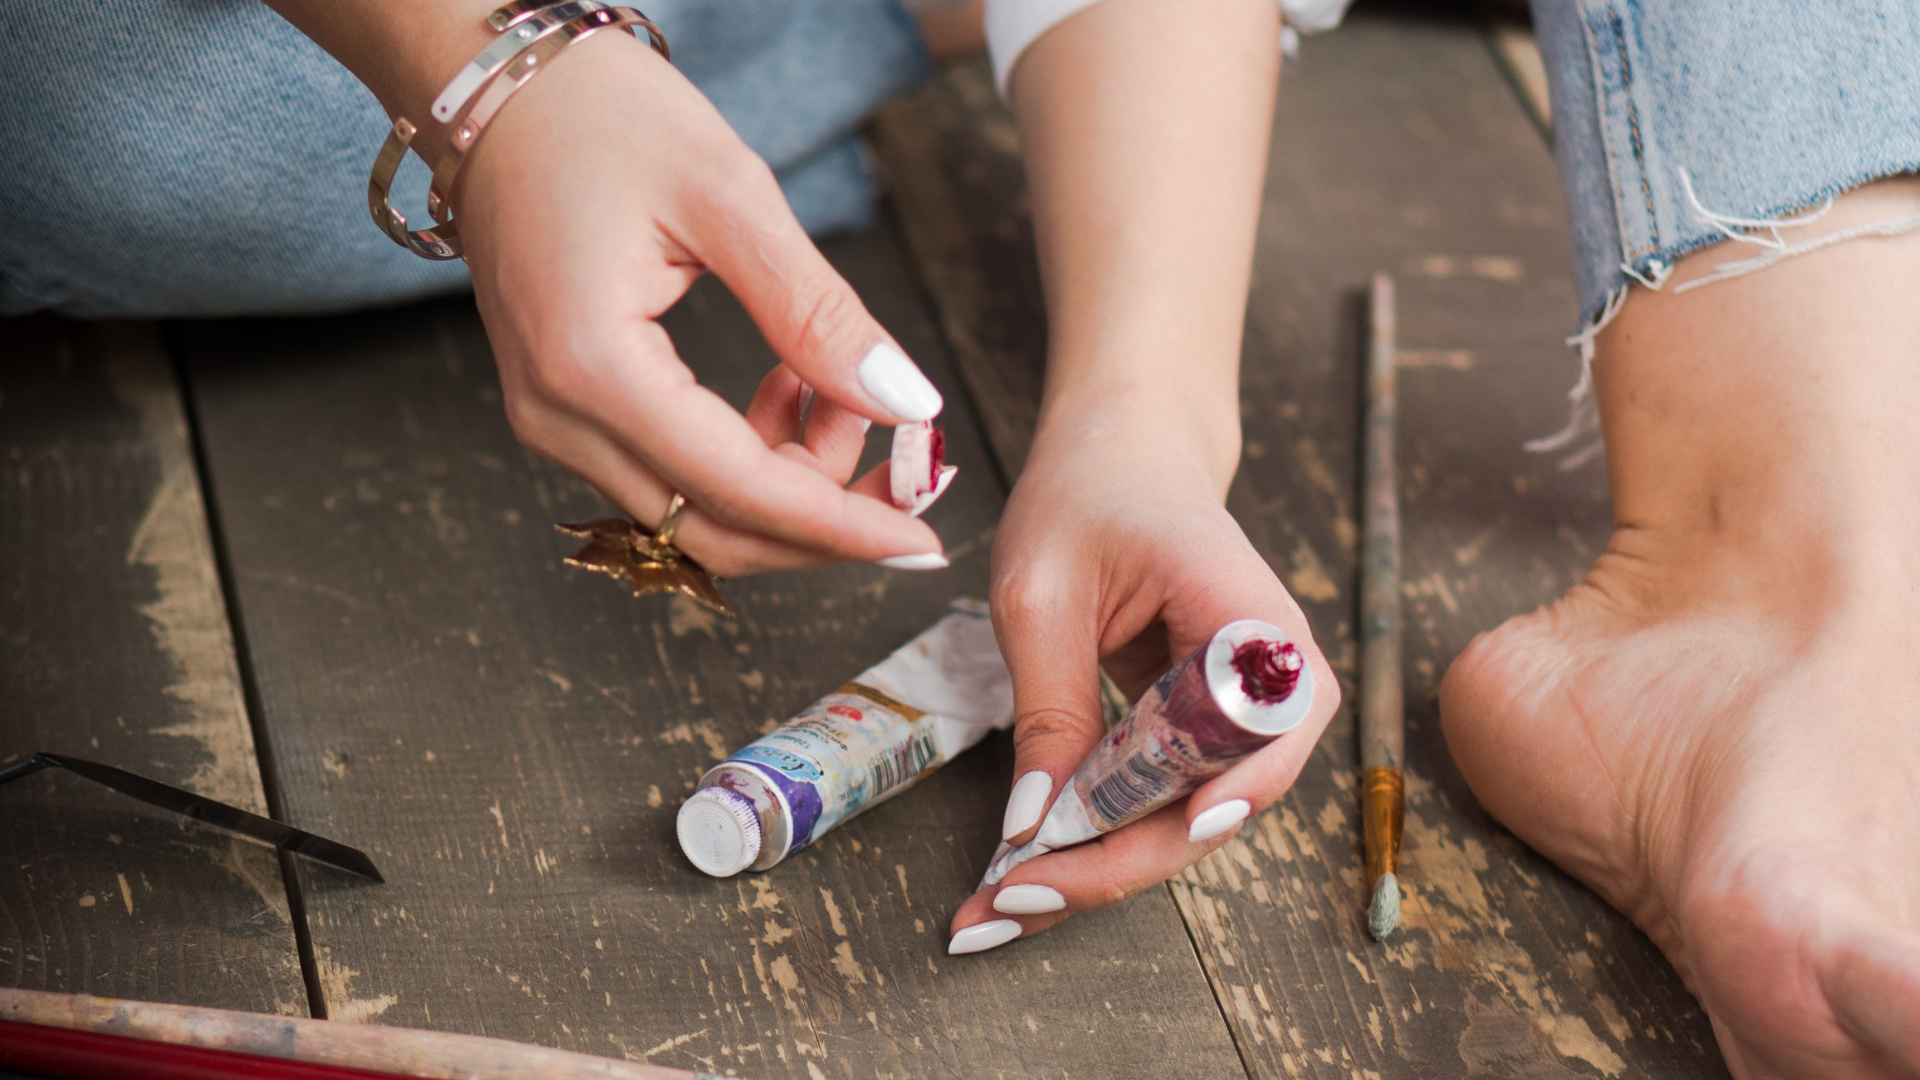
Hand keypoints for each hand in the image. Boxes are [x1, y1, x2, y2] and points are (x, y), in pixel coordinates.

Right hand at [451, 31, 948, 575]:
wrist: (494, 84)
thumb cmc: (596, 114)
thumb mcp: (729, 195)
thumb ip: (816, 312)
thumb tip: (904, 401)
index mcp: (592, 367)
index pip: (738, 491)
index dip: (841, 525)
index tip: (923, 539)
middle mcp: (556, 415)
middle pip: (713, 530)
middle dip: (822, 517)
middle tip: (905, 465)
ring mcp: (550, 418)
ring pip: (692, 510)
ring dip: (786, 479)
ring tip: (836, 384)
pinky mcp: (562, 406)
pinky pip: (667, 472)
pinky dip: (744, 455)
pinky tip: (787, 384)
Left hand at [946, 408, 1338, 952]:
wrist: (1126, 453)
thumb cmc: (1089, 495)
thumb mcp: (1042, 591)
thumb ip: (1049, 706)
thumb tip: (1033, 829)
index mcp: (1254, 626)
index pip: (1242, 752)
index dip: (1170, 821)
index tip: (1086, 858)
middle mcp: (1276, 685)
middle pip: (1210, 810)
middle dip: (1106, 868)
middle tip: (1003, 906)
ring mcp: (1248, 717)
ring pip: (1183, 822)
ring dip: (1095, 869)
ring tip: (998, 907)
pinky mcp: (1207, 735)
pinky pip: (1160, 802)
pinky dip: (1096, 839)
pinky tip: (1026, 871)